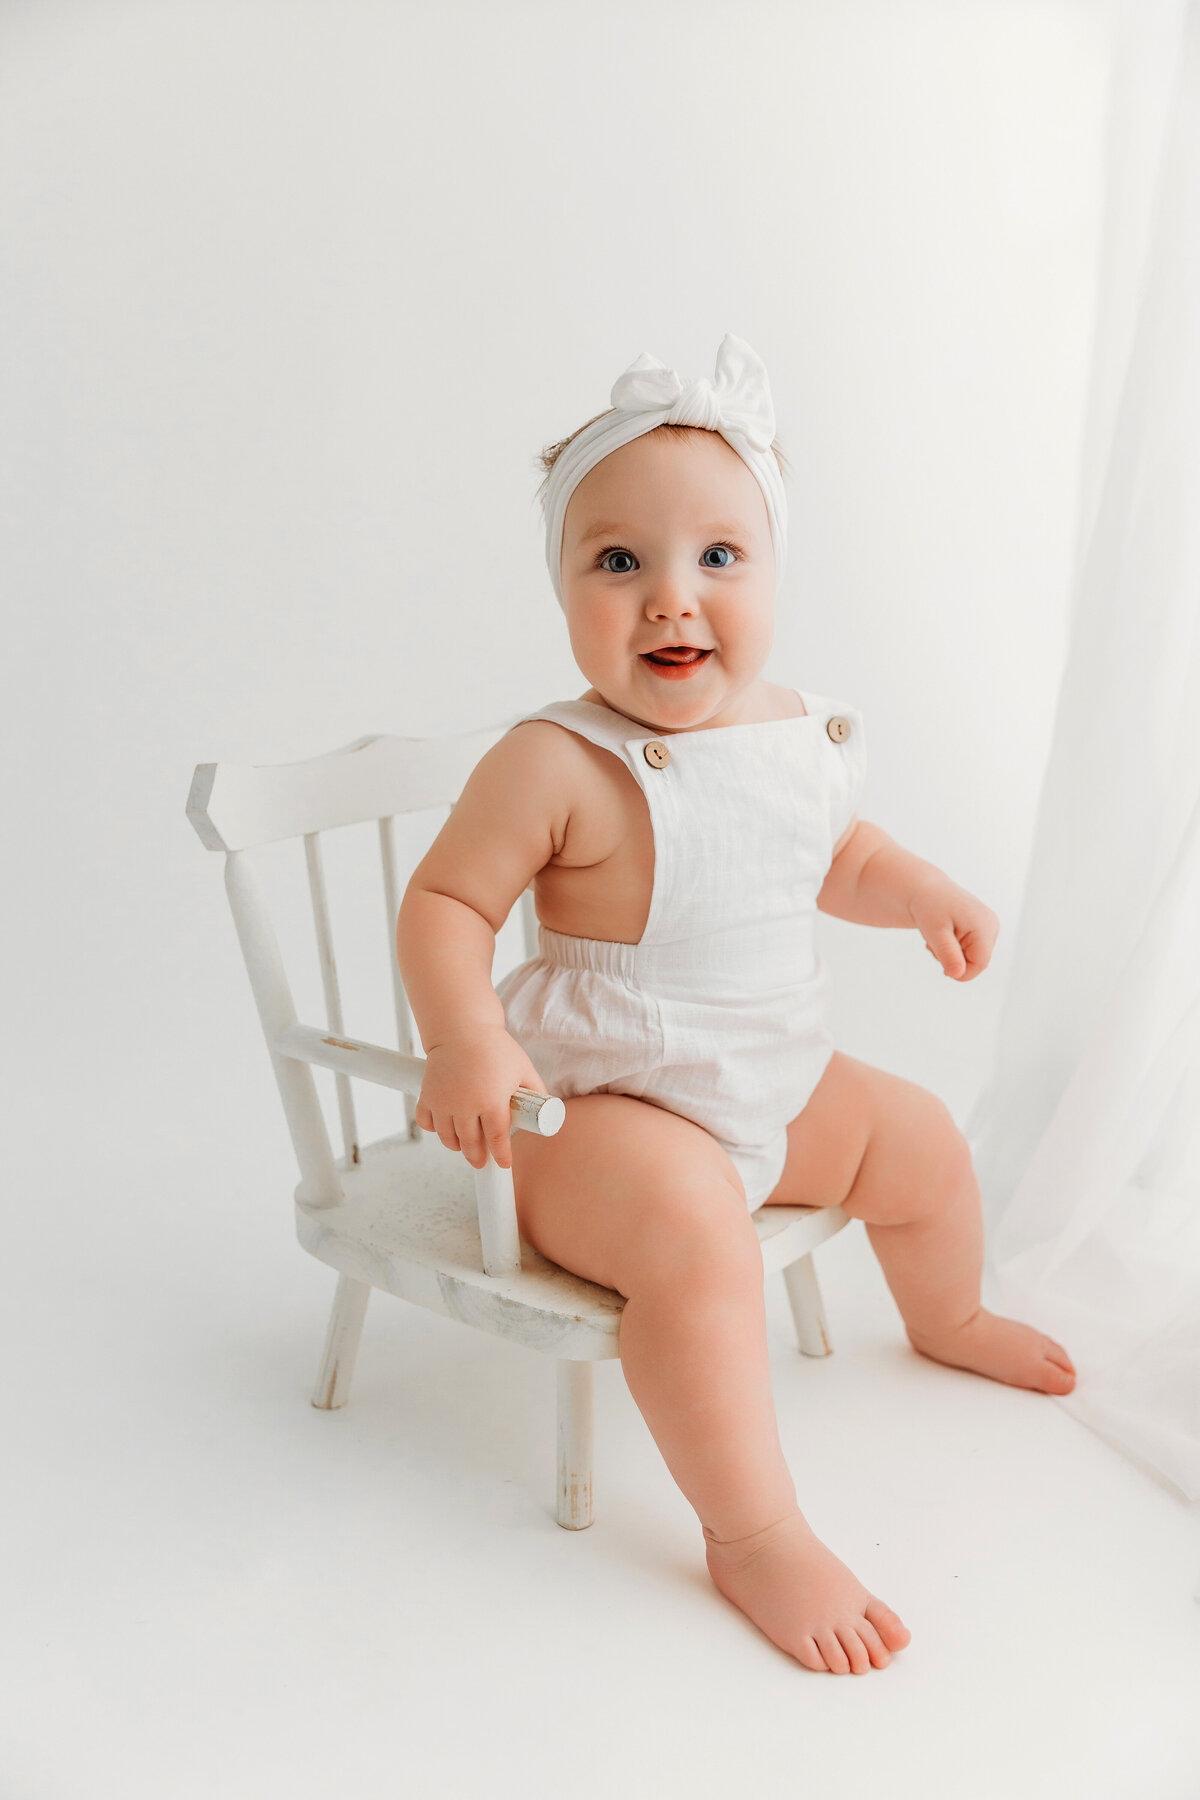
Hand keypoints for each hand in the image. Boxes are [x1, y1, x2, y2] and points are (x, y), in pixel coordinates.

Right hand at [414, 1026, 550, 1169]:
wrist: (463, 1028)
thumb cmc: (495, 1048)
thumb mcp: (523, 1069)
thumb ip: (536, 1092)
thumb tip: (546, 1111)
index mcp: (492, 1101)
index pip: (497, 1140)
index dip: (502, 1156)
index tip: (504, 1164)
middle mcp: (465, 1105)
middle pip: (470, 1144)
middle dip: (477, 1157)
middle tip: (481, 1162)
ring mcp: (443, 1102)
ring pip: (447, 1138)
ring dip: (456, 1145)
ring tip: (464, 1145)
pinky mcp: (427, 1095)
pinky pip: (426, 1122)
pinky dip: (433, 1128)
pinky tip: (443, 1127)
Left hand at [909, 877, 998, 980]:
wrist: (925, 889)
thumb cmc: (928, 906)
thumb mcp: (934, 932)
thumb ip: (948, 953)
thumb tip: (958, 974)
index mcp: (984, 926)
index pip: (979, 964)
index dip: (959, 971)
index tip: (939, 960)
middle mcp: (991, 925)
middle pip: (976, 962)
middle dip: (954, 959)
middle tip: (935, 943)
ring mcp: (989, 926)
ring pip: (972, 958)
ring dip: (952, 954)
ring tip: (940, 936)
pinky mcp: (982, 928)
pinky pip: (971, 950)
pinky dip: (955, 948)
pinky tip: (946, 934)